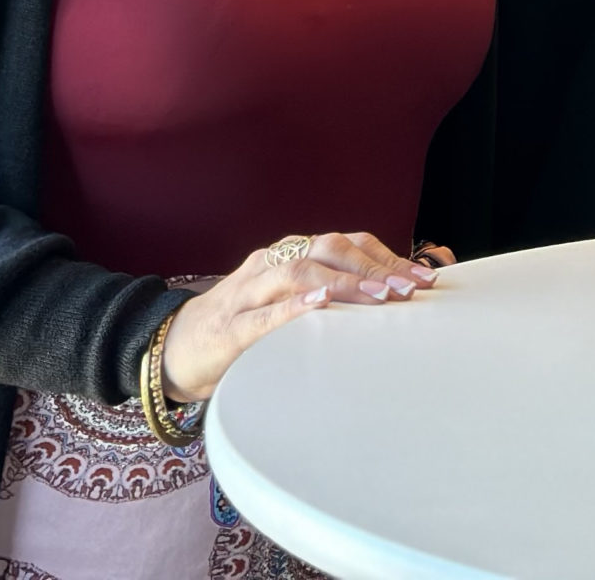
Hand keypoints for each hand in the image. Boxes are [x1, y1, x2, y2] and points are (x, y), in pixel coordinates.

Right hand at [160, 232, 440, 402]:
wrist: (171, 349)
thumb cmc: (241, 329)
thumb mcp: (286, 305)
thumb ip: (327, 298)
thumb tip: (389, 303)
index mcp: (288, 257)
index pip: (345, 245)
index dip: (385, 257)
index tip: (423, 277)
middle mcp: (270, 265)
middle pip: (328, 251)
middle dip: (375, 268)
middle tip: (412, 290)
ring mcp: (247, 292)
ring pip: (300, 273)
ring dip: (345, 284)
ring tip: (380, 297)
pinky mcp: (229, 326)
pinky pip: (264, 312)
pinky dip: (294, 306)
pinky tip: (320, 304)